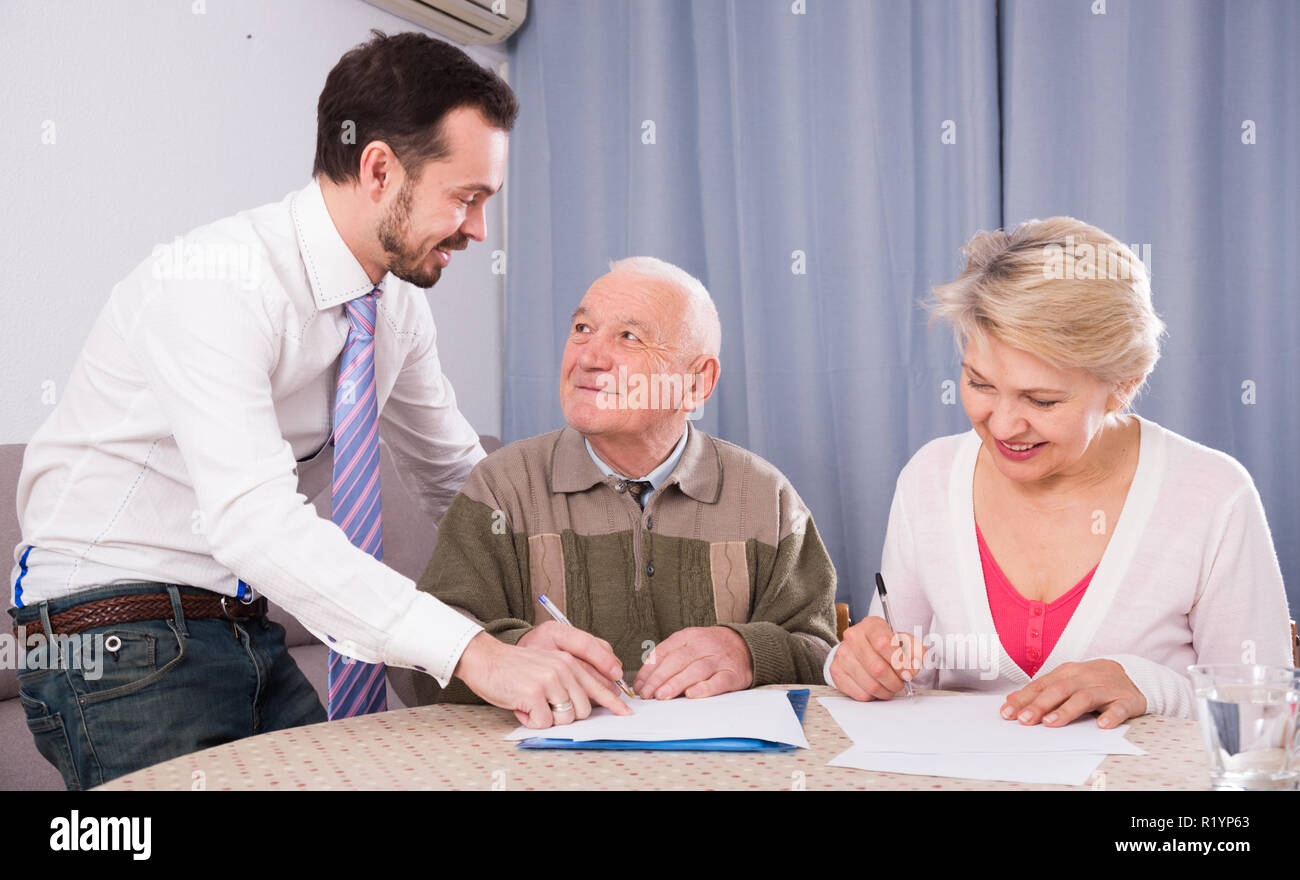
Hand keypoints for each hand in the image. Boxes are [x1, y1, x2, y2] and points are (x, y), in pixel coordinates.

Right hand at [454, 631, 632, 727]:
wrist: (485, 660)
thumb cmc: (514, 669)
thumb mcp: (547, 667)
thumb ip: (568, 680)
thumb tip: (587, 706)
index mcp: (569, 662)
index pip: (599, 685)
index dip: (613, 702)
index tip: (625, 713)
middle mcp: (564, 668)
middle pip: (584, 710)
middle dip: (565, 716)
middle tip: (544, 705)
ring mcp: (550, 680)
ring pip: (565, 718)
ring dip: (546, 718)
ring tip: (530, 703)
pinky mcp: (535, 693)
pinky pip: (544, 722)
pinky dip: (530, 720)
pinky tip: (521, 706)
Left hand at [633, 626, 752, 699]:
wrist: (746, 645)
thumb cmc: (711, 649)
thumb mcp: (689, 644)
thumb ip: (669, 659)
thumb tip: (644, 682)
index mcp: (689, 636)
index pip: (665, 651)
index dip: (650, 669)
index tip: (639, 685)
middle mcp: (704, 645)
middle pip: (678, 660)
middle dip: (659, 678)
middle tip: (647, 693)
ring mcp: (719, 659)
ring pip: (695, 670)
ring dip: (676, 683)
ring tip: (662, 696)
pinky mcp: (733, 674)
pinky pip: (718, 681)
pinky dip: (704, 688)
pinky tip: (691, 695)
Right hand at [829, 616, 923, 701]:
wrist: (860, 649)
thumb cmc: (884, 646)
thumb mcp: (904, 642)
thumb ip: (915, 651)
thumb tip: (913, 666)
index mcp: (871, 625)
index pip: (884, 643)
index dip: (899, 663)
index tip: (908, 673)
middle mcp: (853, 637)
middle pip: (877, 668)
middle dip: (895, 681)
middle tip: (900, 683)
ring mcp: (842, 654)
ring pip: (870, 684)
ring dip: (886, 691)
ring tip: (890, 686)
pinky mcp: (836, 671)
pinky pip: (860, 693)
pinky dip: (873, 696)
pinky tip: (876, 687)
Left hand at [1001, 660, 1146, 728]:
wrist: (1133, 674)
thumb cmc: (1092, 681)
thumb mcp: (1065, 681)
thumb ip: (1040, 691)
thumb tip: (1011, 700)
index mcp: (1066, 673)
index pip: (1041, 685)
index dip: (1023, 699)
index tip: (1007, 713)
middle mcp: (1084, 678)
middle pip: (1059, 690)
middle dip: (1039, 705)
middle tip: (1024, 719)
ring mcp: (1106, 688)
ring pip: (1084, 698)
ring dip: (1066, 710)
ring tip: (1051, 723)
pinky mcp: (1126, 700)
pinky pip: (1119, 708)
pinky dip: (1111, 716)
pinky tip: (1102, 725)